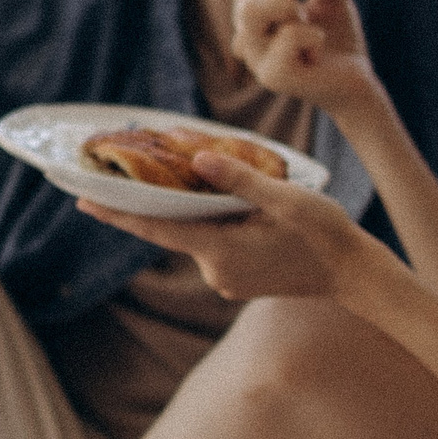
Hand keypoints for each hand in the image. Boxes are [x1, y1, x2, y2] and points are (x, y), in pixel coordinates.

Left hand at [80, 153, 380, 301]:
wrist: (356, 275)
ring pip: (195, 235)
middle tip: (118, 174)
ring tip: (185, 177)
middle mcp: (215, 270)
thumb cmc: (324, 234)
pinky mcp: (238, 278)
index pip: (156, 229)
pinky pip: (212, 244)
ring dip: (187, 211)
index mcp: (220, 250)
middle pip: (171, 230)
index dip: (117, 215)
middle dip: (149, 204)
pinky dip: (208, 223)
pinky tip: (220, 203)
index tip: (81, 202)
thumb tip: (196, 159)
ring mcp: (226, 278)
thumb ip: (238, 180)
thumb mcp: (284, 200)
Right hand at [229, 0, 380, 118]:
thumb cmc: (337, 38)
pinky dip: (310, 34)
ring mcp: (256, 56)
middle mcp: (247, 32)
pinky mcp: (273, 77)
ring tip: (310, 12)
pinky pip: (285, 38)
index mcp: (254, 10)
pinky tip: (320, 43)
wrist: (357, 83)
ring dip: (289, 2)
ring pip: (254, 10)